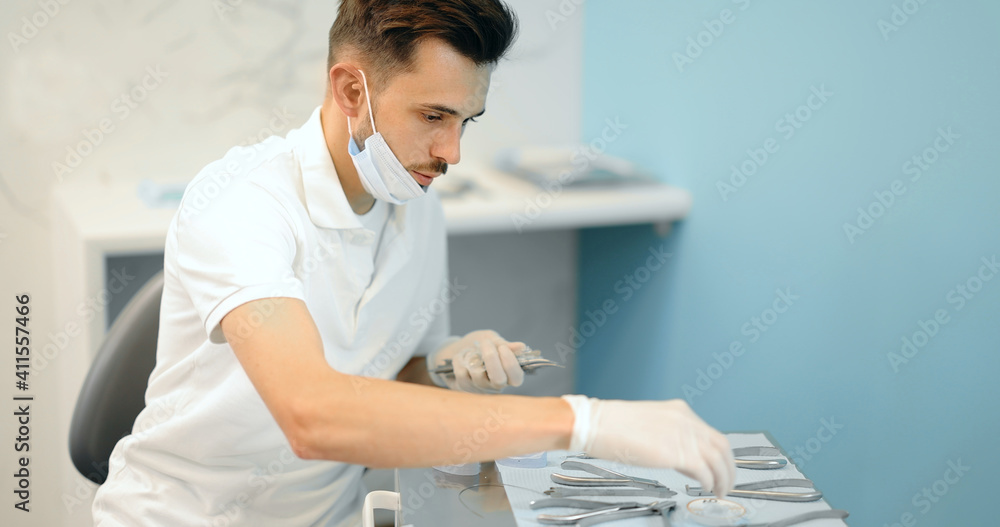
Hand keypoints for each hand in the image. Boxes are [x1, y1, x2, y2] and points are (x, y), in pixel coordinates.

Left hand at [428, 330, 526, 392]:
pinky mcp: (464, 388)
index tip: (502, 347)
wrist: (456, 348)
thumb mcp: (492, 339)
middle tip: (486, 343)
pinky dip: (460, 359)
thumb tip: (522, 347)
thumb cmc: (478, 345)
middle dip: (491, 358)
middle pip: (498, 379)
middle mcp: (495, 385)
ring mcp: (479, 388)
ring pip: (477, 374)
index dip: (511, 363)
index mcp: (508, 375)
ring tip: (471, 350)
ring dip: (472, 355)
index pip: (516, 378)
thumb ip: (504, 344)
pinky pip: (462, 373)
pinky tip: (462, 356)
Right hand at [563, 396, 735, 497]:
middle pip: (722, 446)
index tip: (718, 467)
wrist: (594, 423)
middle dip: (728, 468)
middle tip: (726, 483)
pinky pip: (703, 471)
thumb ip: (668, 436)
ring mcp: (682, 435)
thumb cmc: (610, 425)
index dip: (719, 455)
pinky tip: (705, 488)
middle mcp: (685, 420)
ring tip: (719, 491)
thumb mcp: (647, 424)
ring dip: (722, 478)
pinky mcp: (676, 452)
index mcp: (679, 411)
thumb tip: (680, 457)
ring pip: (718, 460)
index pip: (711, 434)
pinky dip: (709, 482)